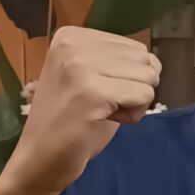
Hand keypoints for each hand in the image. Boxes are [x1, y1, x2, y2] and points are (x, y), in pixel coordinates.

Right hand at [0, 28, 160, 194]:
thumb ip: (119, 63)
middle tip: (100, 105)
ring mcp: (80, 67)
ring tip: (101, 112)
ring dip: (133, 102)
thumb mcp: (91, 77)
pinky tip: (105, 120)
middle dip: (133, 88)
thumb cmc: (70, 121)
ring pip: (148, 77)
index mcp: (71, 36)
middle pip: (144, 60)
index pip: (135, 48)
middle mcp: (72, 45)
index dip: (127, 77)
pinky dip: (133, 114)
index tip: (96, 93)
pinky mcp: (91, 92)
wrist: (39, 158)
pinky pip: (143, 96)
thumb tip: (155, 64)